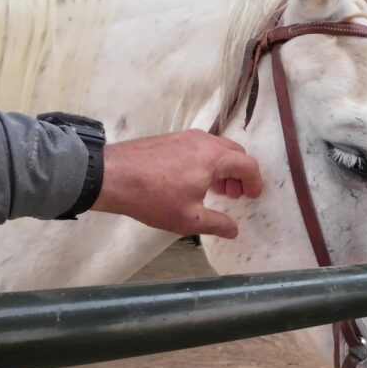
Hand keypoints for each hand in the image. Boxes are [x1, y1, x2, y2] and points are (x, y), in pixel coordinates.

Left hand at [92, 129, 262, 238]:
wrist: (112, 176)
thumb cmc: (154, 198)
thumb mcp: (189, 219)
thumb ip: (218, 224)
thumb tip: (234, 230)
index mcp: (214, 158)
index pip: (248, 165)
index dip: (255, 182)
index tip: (253, 196)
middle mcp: (204, 141)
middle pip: (235, 153)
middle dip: (240, 174)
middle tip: (234, 195)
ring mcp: (186, 136)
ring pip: (217, 148)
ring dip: (224, 167)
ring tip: (216, 190)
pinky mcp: (171, 138)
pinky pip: (200, 147)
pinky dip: (208, 161)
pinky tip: (194, 180)